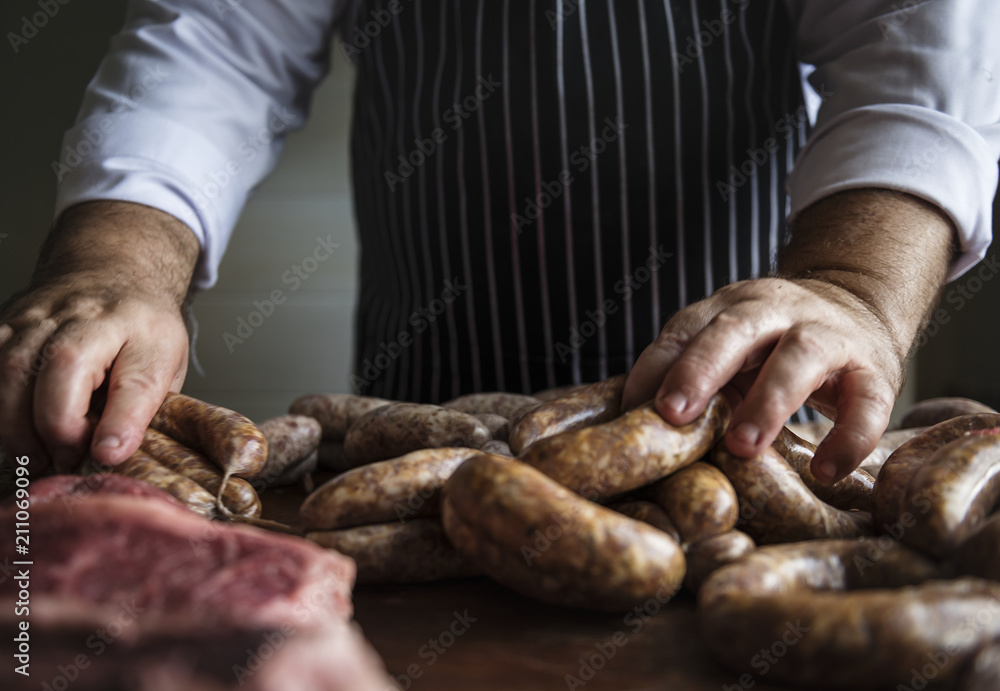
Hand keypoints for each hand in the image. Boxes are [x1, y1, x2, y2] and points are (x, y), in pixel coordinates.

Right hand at [0, 201, 199, 471]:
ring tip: (35, 456)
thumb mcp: (167, 367)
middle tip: (66, 459)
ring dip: (17, 424)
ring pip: (14, 366)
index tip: (105, 454)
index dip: (121, 421)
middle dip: (58, 425)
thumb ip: (147, 407)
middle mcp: (92, 315)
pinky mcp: (7, 321)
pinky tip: (11, 430)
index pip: (136, 378)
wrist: (112, 271)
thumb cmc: (141, 330)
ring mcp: (43, 314)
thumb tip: (113, 454)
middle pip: (65, 365)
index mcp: (145, 330)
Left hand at [623, 189, 955, 483]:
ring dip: (768, 401)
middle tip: (673, 415)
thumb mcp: (729, 349)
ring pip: (799, 356)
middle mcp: (777, 311)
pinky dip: (849, 438)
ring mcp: (829, 335)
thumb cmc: (771, 346)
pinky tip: (826, 471)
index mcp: (730, 307)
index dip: (657, 365)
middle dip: (700, 370)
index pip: (686, 328)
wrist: (859, 310)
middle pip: (735, 331)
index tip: (631, 407)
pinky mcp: (875, 370)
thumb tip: (629, 432)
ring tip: (742, 447)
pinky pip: (868, 403)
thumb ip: (690, 375)